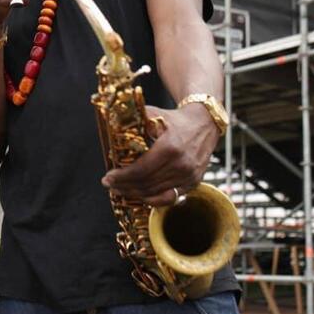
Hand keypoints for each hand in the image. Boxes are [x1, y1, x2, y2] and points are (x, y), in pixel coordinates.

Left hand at [100, 103, 219, 206]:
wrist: (204, 124)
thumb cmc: (176, 119)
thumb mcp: (154, 114)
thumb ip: (134, 120)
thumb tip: (112, 125)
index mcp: (170, 147)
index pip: (141, 170)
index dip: (122, 176)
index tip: (109, 176)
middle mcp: (181, 165)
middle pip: (146, 184)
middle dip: (124, 186)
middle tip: (110, 184)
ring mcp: (189, 176)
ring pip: (156, 193)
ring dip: (135, 194)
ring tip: (120, 190)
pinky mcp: (193, 183)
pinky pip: (170, 198)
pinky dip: (153, 199)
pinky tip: (140, 196)